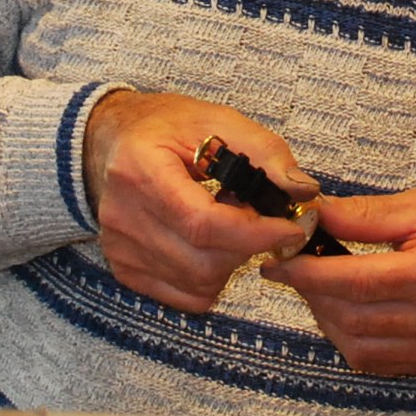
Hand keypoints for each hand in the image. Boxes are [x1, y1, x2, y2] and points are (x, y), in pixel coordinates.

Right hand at [82, 89, 314, 312]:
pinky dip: (212, 278)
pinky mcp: (125, 269)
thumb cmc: (166, 127)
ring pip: (198, 282)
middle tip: (262, 218)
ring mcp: (120, 248)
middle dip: (248, 245)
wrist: (112, 141)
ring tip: (232, 224)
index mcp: (141, 170)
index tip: (291, 228)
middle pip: (203, 260)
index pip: (201, 222)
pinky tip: (212, 246)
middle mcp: (123, 216)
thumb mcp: (217, 119)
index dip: (254, 232)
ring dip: (232, 261)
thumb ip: (264, 151)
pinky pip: (184, 296)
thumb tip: (303, 191)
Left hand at [267, 188, 415, 376]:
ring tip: (320, 287)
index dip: (308, 273)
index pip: (355, 281)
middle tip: (295, 267)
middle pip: (352, 316)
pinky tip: (347, 311)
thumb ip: (366, 215)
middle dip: (312, 292)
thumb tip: (313, 215)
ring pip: (359, 346)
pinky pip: (379, 363)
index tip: (278, 261)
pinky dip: (353, 340)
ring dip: (328, 318)